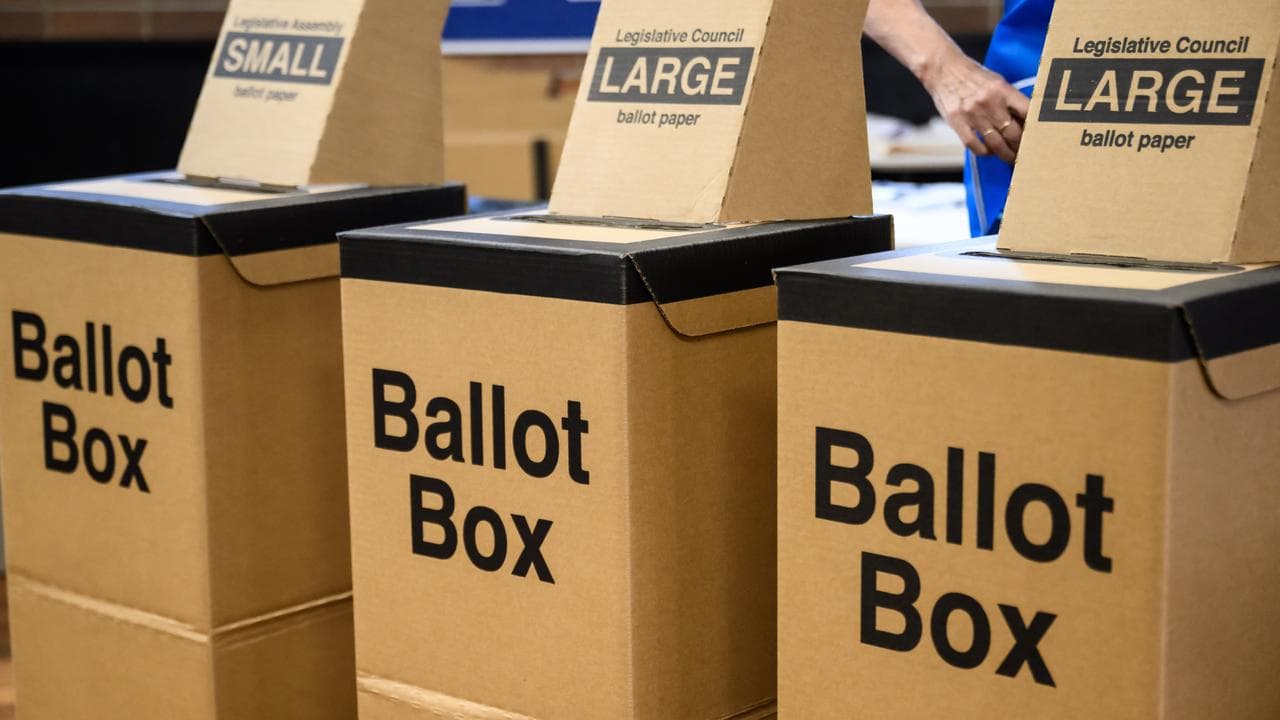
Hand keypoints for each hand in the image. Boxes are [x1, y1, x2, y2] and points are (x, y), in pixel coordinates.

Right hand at [920, 47, 1030, 164]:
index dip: (1035, 129)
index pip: (1027, 113)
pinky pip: (974, 145)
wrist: (943, 68)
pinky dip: (984, 152)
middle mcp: (989, 102)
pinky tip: (988, 152)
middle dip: (1021, 148)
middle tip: (1025, 154)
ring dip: (1005, 154)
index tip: (1038, 138)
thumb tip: (1025, 120)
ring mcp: (972, 113)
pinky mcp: (957, 122)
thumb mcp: (996, 82)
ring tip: (1010, 158)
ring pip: (995, 143)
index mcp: (1003, 89)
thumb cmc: (972, 76)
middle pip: (1013, 133)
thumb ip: (1010, 100)